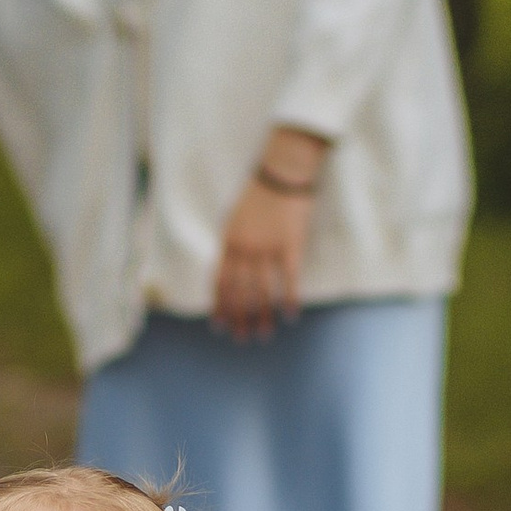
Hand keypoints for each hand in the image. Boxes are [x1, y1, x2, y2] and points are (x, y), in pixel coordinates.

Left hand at [209, 173, 313, 337]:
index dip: (219, 305)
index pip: (219, 281)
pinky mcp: (291, 245)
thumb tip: (226, 269)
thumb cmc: (259, 192)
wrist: (283, 172)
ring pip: (262, 290)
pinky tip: (290, 315)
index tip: (219, 325)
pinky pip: (289, 278)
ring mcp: (268, 247)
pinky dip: (289, 298)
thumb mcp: (235, 217)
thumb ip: (231, 243)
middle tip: (241, 339)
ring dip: (262, 315)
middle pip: (239, 290)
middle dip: (238, 317)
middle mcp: (245, 248)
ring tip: (263, 335)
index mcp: (229, 241)